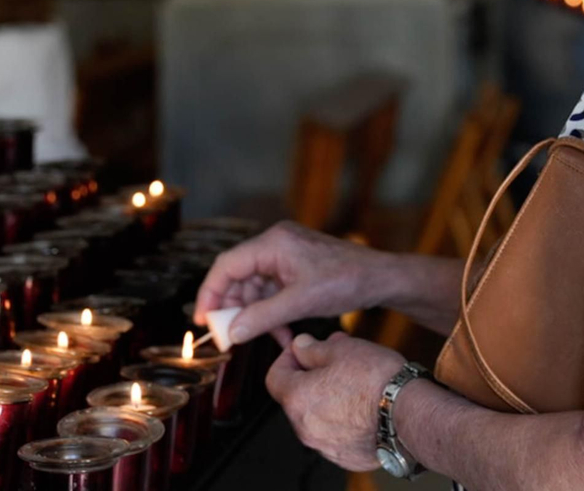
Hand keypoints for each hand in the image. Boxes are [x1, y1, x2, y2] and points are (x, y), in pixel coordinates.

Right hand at [193, 221, 380, 348]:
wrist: (380, 278)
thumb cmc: (346, 280)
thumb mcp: (301, 302)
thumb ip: (263, 317)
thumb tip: (232, 333)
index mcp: (273, 243)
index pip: (227, 265)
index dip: (210, 293)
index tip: (203, 320)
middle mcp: (276, 245)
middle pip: (238, 277)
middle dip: (234, 309)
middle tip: (229, 337)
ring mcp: (286, 257)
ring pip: (255, 288)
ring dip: (256, 316)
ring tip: (259, 340)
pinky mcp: (296, 269)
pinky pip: (273, 292)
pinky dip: (273, 313)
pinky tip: (281, 335)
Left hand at [267, 332, 405, 471]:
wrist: (408, 414)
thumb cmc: (376, 381)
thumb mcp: (341, 349)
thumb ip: (312, 349)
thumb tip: (300, 346)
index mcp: (297, 399)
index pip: (274, 377)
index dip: (287, 358)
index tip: (303, 349)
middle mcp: (305, 428)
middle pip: (297, 397)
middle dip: (313, 375)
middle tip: (336, 358)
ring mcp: (325, 446)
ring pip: (317, 416)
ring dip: (328, 397)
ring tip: (355, 381)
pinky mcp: (345, 456)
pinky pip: (336, 434)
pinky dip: (344, 419)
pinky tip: (364, 404)